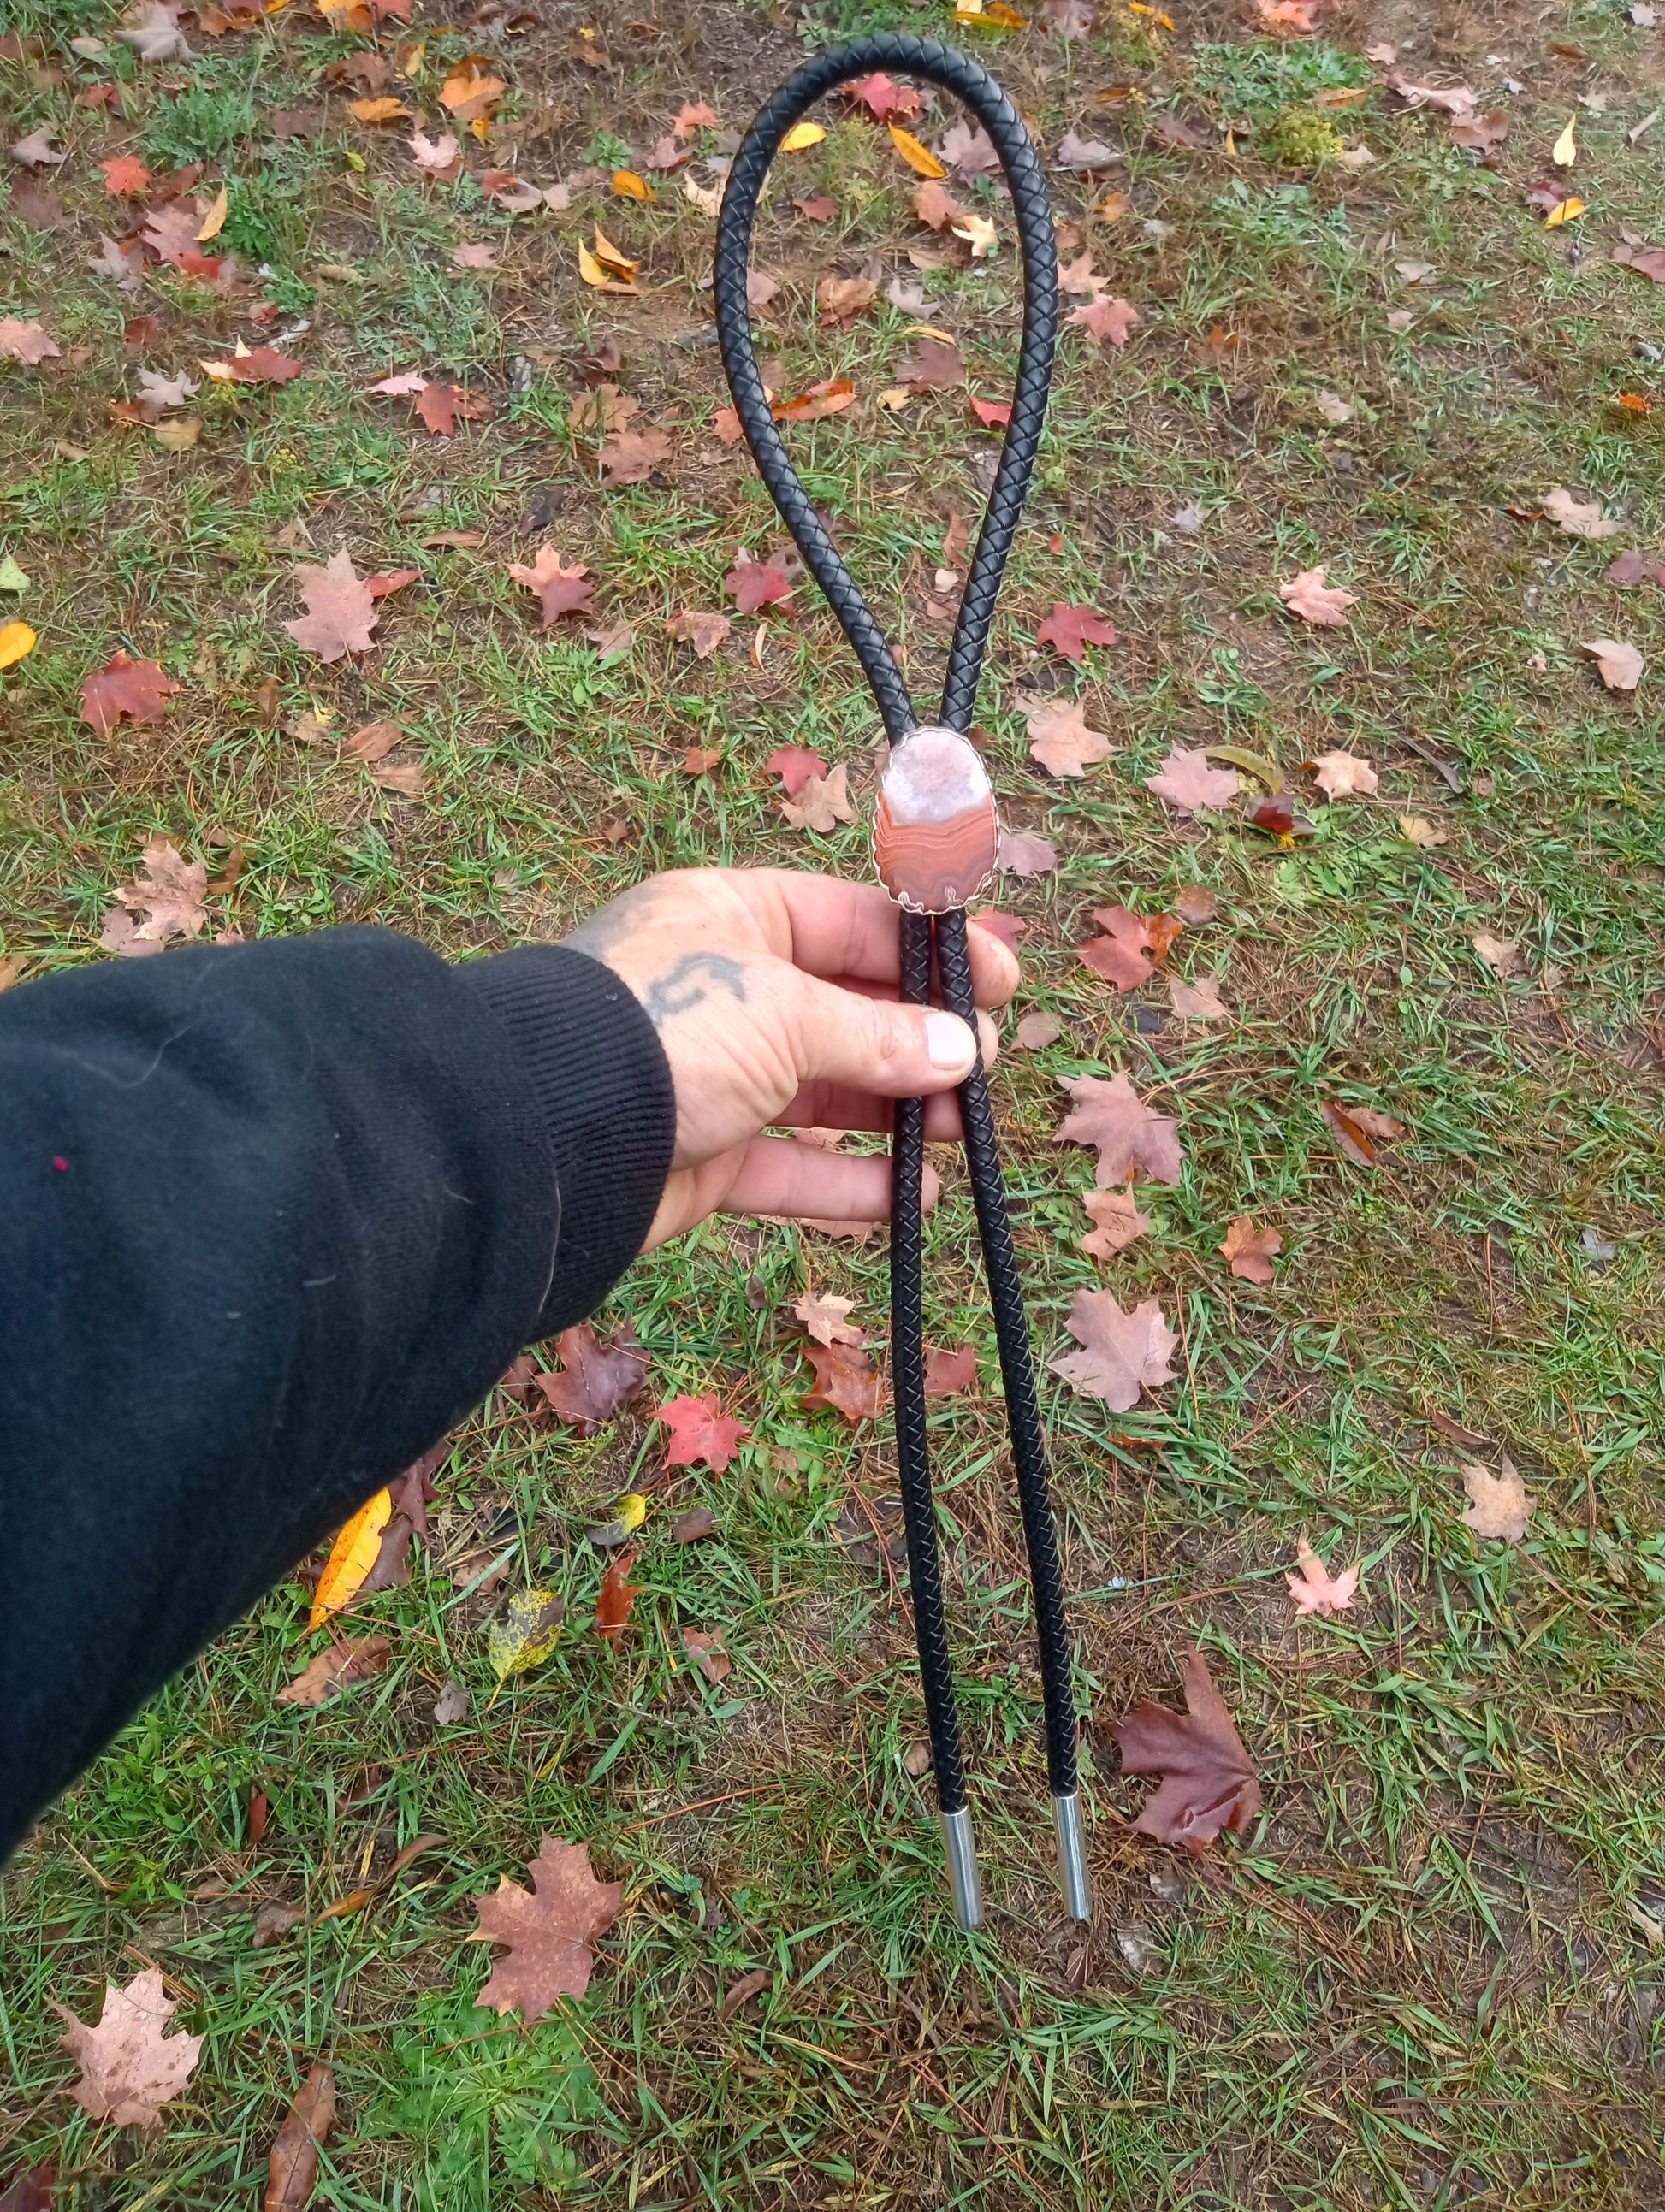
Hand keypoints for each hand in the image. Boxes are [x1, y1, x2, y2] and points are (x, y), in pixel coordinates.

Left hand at [563, 868, 1018, 1248]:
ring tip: (966, 1132)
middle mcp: (722, 988)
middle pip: (844, 1007)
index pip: (850, 920)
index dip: (929, 951)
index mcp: (731, 915)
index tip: (1002, 982)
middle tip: (987, 1069)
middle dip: (921, 1039)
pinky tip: (912, 1197)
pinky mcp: (702, 1156)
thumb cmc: (665, 1034)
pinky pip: (790, 1166)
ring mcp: (710, 1076)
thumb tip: (960, 1050)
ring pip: (823, 1090)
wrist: (545, 1138)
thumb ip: (878, 1033)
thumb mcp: (786, 1014)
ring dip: (898, 1111)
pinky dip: (849, 1182)